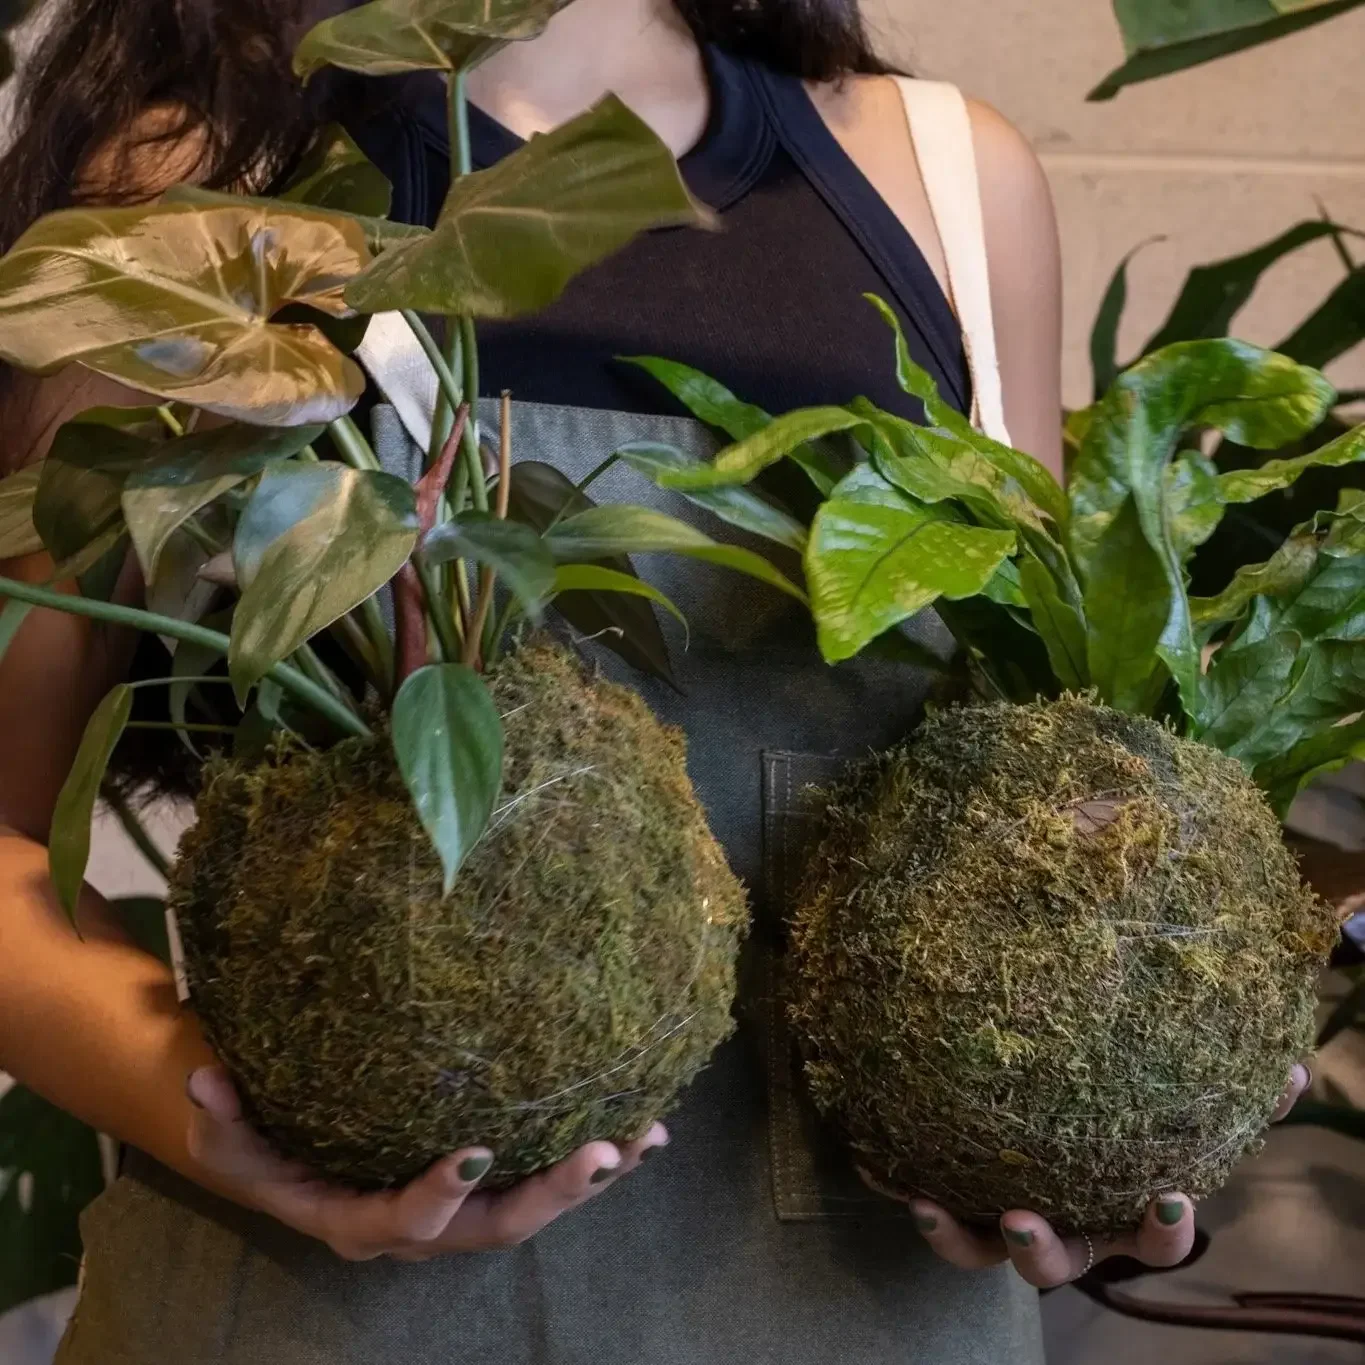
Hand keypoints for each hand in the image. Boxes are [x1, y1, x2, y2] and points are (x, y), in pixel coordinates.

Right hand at [185, 1065, 665, 1261]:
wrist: (292, 1158)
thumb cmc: (261, 1145)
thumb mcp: (230, 1142)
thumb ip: (223, 1121)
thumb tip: (207, 1080)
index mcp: (363, 1221)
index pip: (407, 1218)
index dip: (441, 1192)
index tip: (478, 1150)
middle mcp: (424, 1229)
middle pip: (498, 1228)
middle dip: (554, 1194)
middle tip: (604, 1151)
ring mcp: (463, 1211)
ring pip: (535, 1206)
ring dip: (592, 1177)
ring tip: (646, 1137)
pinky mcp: (489, 1184)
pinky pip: (545, 1174)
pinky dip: (592, 1158)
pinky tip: (645, 1128)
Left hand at [903, 1061, 1311, 1287]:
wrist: (1045, 1109)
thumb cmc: (1126, 1118)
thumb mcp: (1175, 1106)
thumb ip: (1234, 1096)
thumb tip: (1291, 1069)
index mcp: (1119, 1209)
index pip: (1153, 1238)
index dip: (1163, 1228)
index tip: (1166, 1197)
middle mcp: (1064, 1224)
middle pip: (1056, 1263)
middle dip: (1039, 1250)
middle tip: (1019, 1220)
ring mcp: (1008, 1217)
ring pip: (980, 1250)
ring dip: (955, 1236)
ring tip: (926, 1207)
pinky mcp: (959, 1198)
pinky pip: (931, 1204)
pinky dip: (907, 1190)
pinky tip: (878, 1167)